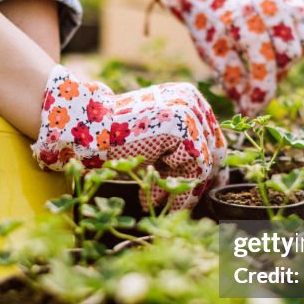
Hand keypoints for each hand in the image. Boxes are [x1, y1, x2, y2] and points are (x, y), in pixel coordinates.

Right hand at [32, 65, 225, 209]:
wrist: (90, 130)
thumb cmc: (118, 140)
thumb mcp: (157, 145)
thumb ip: (182, 153)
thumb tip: (212, 179)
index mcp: (189, 99)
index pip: (213, 139)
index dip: (210, 169)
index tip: (201, 191)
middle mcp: (192, 100)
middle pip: (211, 152)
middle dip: (195, 183)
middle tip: (178, 204)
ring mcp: (187, 110)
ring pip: (202, 163)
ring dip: (182, 190)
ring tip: (156, 201)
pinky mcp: (179, 125)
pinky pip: (192, 165)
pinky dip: (176, 186)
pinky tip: (154, 195)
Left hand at [148, 0, 303, 115]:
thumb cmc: (209, 21)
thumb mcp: (211, 50)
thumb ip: (231, 77)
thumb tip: (249, 109)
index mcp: (241, 15)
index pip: (263, 61)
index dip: (260, 91)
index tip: (252, 110)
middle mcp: (267, 1)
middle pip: (288, 55)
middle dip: (274, 75)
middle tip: (256, 82)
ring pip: (302, 45)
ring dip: (286, 63)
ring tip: (265, 65)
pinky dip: (295, 48)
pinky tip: (275, 51)